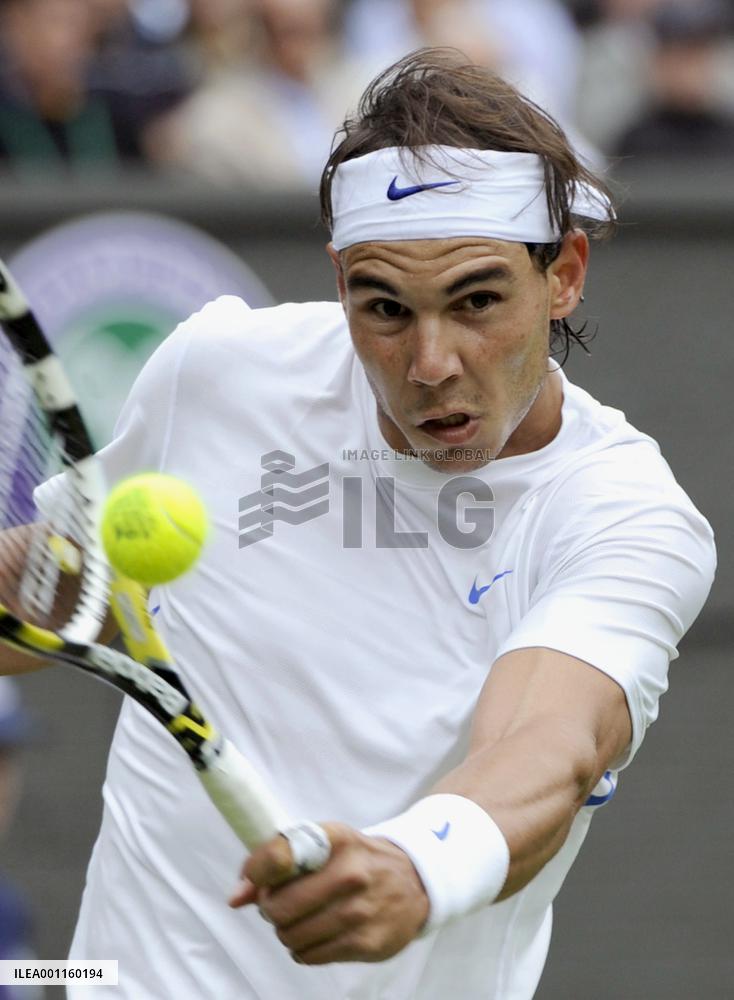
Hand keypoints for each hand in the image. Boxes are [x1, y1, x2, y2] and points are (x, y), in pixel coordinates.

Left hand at [228, 823, 428, 964]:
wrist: (415, 881)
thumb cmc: (357, 860)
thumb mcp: (325, 845)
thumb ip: (277, 864)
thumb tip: (236, 897)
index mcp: (336, 839)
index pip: (279, 854)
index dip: (257, 870)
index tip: (256, 879)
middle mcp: (350, 873)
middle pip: (278, 906)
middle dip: (271, 909)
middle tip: (282, 904)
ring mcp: (359, 911)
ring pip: (291, 935)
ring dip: (287, 931)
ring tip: (303, 918)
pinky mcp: (366, 943)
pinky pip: (310, 956)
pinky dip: (304, 948)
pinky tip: (319, 933)